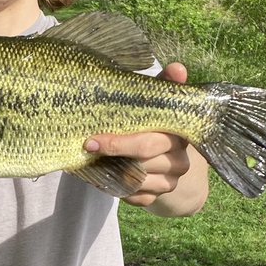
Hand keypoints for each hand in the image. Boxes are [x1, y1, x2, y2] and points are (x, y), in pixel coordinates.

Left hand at [85, 63, 207, 213]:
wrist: (168, 160)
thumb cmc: (155, 125)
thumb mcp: (158, 104)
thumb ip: (164, 86)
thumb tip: (177, 67)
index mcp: (178, 135)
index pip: (148, 142)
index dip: (119, 143)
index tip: (91, 140)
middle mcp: (179, 160)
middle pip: (140, 162)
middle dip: (112, 154)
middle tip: (86, 147)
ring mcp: (169, 181)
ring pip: (136, 182)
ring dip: (112, 172)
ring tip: (92, 161)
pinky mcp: (158, 197)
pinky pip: (134, 197)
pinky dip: (117, 189)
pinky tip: (105, 175)